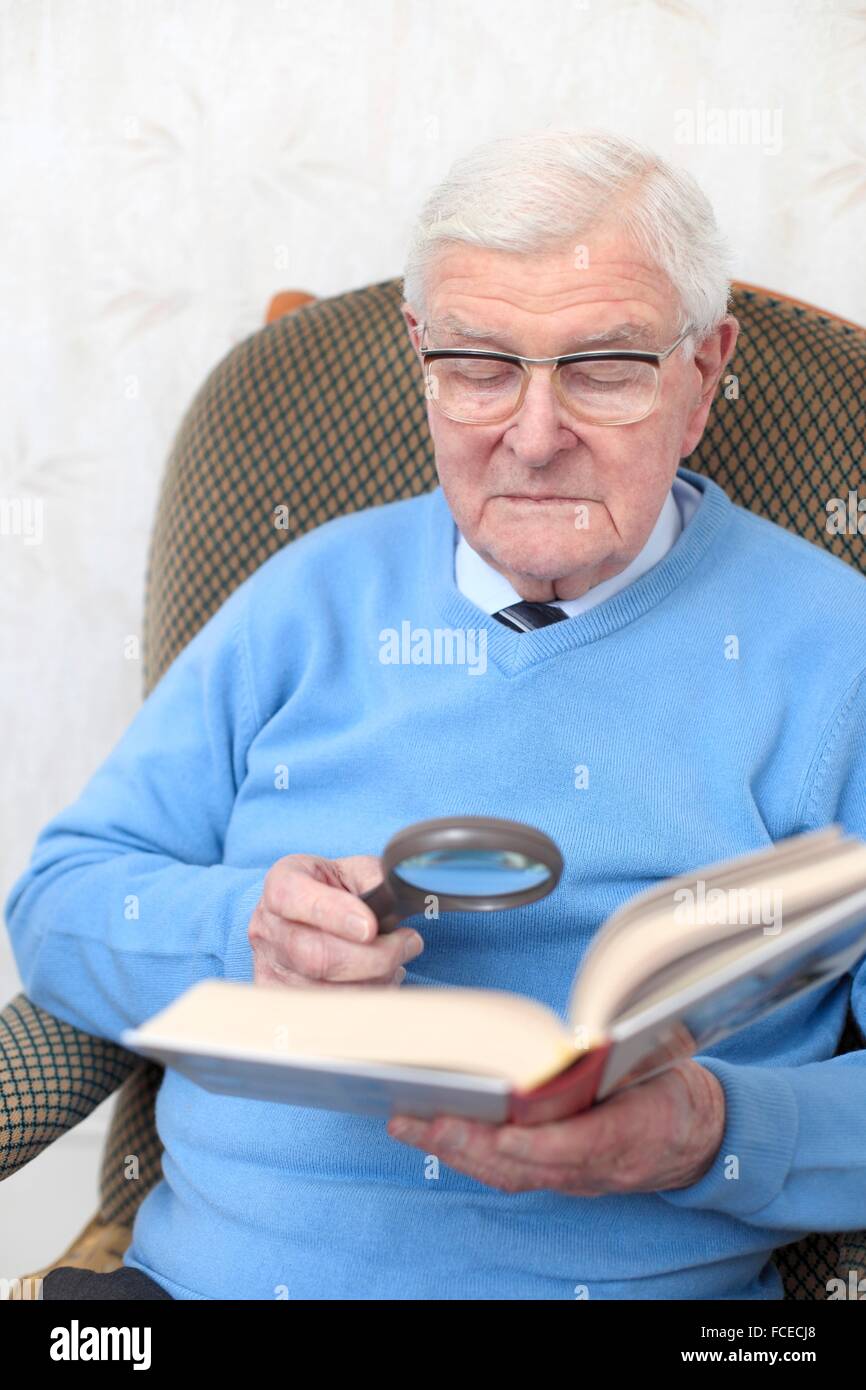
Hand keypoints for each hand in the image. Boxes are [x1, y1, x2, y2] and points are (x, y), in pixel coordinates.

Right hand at [248, 853, 423, 987]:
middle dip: (373, 956)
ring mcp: (270, 968)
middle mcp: (267, 928)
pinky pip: (328, 1013)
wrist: (311, 919)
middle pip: (315, 956)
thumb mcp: (357, 872)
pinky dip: (364, 1000)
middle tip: (408, 943)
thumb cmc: (338, 893)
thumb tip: (397, 903)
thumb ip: (376, 881)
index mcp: (282, 884)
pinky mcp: (281, 1001)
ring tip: (397, 962)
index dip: (333, 913)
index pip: (293, 897)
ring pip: (326, 991)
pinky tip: (378, 981)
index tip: (371, 927)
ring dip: (375, 981)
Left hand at [387, 1060, 725, 1194]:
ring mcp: (574, 1177)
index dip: (538, 1144)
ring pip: (507, 1172)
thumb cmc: (672, 1093)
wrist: (697, 1136)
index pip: (577, 1146)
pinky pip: (508, 1172)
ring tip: (408, 1122)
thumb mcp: (663, 1065)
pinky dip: (468, 1155)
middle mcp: (594, 1167)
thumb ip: (628, 1052)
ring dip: (455, 1151)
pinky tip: (435, 1133)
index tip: (504, 1130)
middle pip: (524, 1165)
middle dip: (470, 1145)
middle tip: (422, 1121)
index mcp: (628, 1135)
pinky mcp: (559, 1174)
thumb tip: (593, 1032)